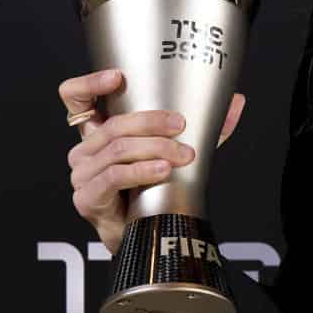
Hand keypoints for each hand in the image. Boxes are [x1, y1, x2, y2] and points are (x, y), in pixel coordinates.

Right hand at [58, 68, 246, 253]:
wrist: (149, 235)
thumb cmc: (155, 189)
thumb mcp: (179, 150)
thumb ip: (205, 126)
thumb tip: (236, 101)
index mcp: (99, 132)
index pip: (75, 98)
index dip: (90, 83)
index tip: (117, 76)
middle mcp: (85, 150)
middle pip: (113, 125)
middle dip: (152, 122)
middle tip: (181, 126)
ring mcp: (82, 174)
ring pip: (118, 149)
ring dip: (156, 148)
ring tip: (183, 155)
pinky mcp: (87, 198)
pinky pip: (114, 176)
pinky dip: (142, 171)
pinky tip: (163, 170)